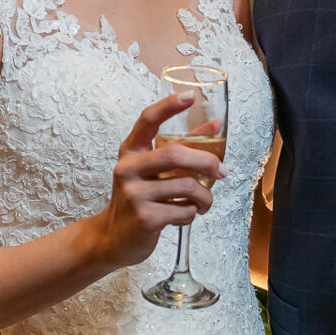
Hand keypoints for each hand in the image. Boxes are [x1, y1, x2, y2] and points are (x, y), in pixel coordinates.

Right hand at [84, 91, 223, 269]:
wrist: (113, 238)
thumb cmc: (139, 199)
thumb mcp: (152, 171)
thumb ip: (182, 148)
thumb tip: (215, 125)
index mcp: (130, 152)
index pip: (147, 121)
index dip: (168, 106)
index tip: (190, 96)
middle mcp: (127, 169)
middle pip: (175, 154)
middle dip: (207, 162)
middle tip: (222, 172)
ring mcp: (134, 194)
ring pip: (187, 187)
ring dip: (205, 197)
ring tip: (203, 203)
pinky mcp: (144, 219)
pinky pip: (184, 210)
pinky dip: (192, 214)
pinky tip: (184, 215)